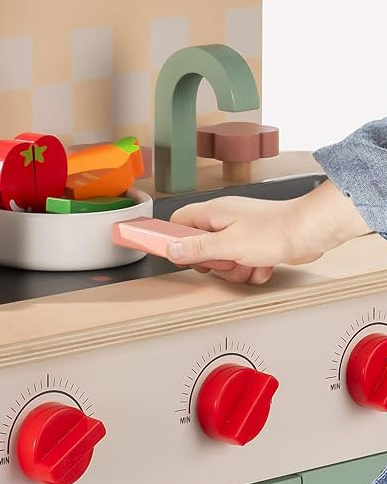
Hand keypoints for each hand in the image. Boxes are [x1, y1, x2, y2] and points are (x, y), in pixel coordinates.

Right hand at [166, 180, 370, 283]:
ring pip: (223, 260)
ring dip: (235, 270)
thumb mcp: (229, 245)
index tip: (182, 256)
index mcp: (213, 213)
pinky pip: (242, 264)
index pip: (179, 222)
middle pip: (201, 247)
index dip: (176, 240)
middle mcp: (225, 220)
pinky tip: (263, 265)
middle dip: (214, 264)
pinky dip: (252, 269)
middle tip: (225, 261)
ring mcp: (241, 232)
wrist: (311, 231)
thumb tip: (171, 249)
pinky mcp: (255, 244)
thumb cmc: (276, 231)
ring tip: (249, 264)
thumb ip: (198, 248)